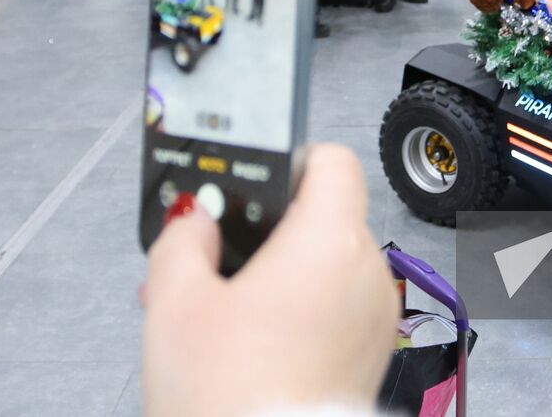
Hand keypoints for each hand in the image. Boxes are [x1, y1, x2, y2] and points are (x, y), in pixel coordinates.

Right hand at [143, 144, 397, 416]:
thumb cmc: (231, 399)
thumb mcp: (175, 304)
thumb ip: (181, 239)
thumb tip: (192, 218)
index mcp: (329, 241)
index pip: (331, 159)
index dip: (288, 159)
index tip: (250, 180)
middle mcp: (367, 271)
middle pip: (323, 215)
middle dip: (267, 229)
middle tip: (213, 254)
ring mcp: (375, 316)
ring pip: (328, 264)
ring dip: (280, 271)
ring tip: (220, 306)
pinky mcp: (370, 355)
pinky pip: (337, 306)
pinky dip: (300, 308)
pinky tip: (248, 338)